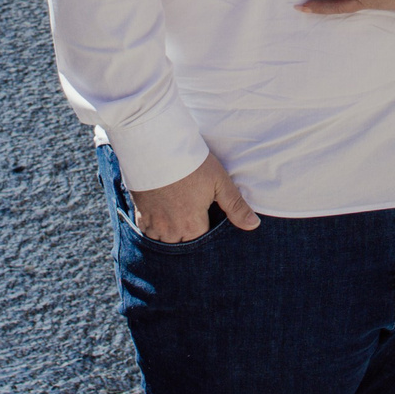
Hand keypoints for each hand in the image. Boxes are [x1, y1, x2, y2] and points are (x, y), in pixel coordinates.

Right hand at [127, 152, 258, 242]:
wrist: (156, 148)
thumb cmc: (191, 163)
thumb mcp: (218, 181)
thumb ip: (235, 206)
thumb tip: (254, 225)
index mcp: (193, 224)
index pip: (203, 244)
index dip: (207, 236)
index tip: (208, 226)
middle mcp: (172, 230)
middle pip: (182, 245)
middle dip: (188, 239)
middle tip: (193, 225)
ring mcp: (154, 223)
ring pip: (163, 242)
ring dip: (170, 238)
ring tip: (177, 225)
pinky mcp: (140, 213)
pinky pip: (146, 233)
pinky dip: (152, 231)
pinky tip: (160, 221)